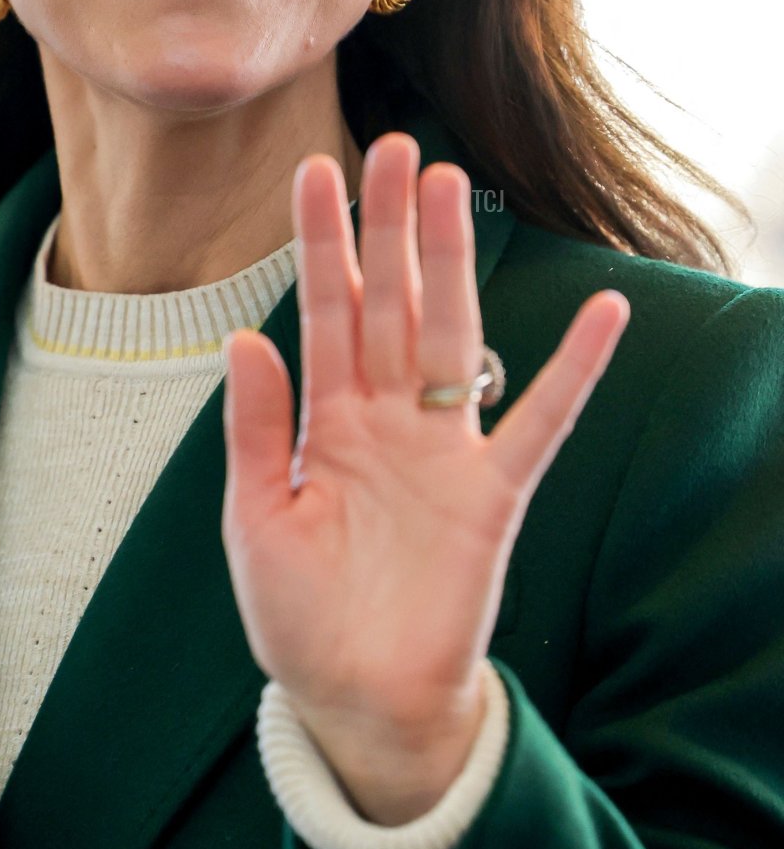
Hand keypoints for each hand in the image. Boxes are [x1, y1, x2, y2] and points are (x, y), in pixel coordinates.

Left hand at [220, 134, 629, 822]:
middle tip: (394, 147)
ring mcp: (442, 451)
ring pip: (450, 337)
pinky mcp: (492, 496)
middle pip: (390, 304)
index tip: (315, 171)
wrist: (355, 700)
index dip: (321, 244)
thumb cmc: (297, 614)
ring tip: (451, 188)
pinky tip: (604, 312)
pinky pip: (542, 421)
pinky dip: (575, 370)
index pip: (323, 313)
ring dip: (452, 265)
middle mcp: (385, 421)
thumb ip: (256, 431)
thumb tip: (244, 340)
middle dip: (389, 228)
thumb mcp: (256, 520)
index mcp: (324, 422)